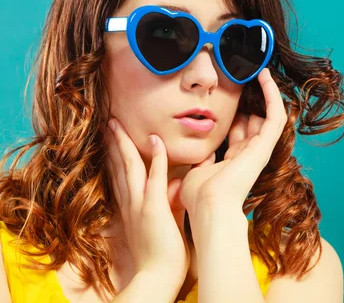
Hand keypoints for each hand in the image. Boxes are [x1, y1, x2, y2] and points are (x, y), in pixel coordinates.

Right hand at [104, 118, 189, 289]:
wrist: (159, 277)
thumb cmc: (164, 254)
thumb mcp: (166, 221)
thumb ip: (171, 200)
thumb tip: (180, 182)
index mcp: (132, 207)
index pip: (120, 176)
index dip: (114, 156)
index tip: (110, 138)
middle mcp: (131, 203)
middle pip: (118, 167)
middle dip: (112, 144)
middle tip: (106, 122)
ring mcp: (140, 205)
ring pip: (130, 167)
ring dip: (124, 143)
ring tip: (116, 123)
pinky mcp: (154, 209)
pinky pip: (155, 178)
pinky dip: (156, 158)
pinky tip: (156, 140)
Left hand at [179, 68, 287, 213]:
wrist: (208, 206)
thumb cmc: (199, 195)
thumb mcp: (196, 171)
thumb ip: (199, 160)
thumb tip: (193, 151)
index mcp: (233, 161)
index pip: (239, 134)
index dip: (236, 115)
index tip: (229, 97)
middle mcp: (249, 154)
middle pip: (255, 122)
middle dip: (252, 101)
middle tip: (246, 78)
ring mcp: (259, 149)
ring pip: (271, 116)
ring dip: (268, 93)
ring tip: (261, 72)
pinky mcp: (265, 145)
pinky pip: (275, 115)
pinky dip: (272, 96)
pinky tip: (264, 77)